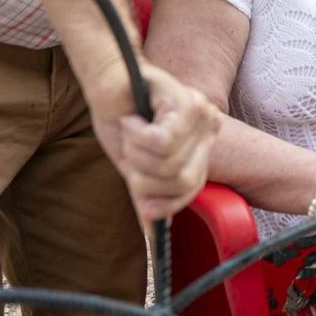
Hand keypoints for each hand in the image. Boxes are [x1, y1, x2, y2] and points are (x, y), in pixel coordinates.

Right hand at [81, 56, 219, 224]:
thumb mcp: (134, 166)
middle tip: (130, 151)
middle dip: (145, 176)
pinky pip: (163, 143)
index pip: (192, 189)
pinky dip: (136, 137)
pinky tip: (132, 120)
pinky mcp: (187, 102)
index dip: (163, 199)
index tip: (139, 190)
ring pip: (170, 163)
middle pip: (182, 181)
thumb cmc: (121, 119)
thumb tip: (154, 234)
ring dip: (137, 153)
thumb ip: (148, 195)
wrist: (106, 81)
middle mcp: (209, 127)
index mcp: (201, 143)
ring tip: (131, 131)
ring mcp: (202, 113)